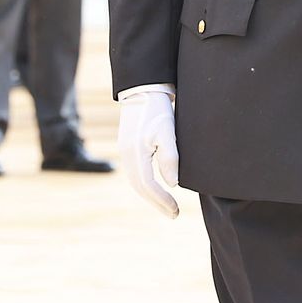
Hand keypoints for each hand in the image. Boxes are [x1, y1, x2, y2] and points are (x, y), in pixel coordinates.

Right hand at [118, 89, 179, 218]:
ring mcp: (125, 151)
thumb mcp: (168, 131)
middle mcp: (127, 155)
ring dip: (151, 196)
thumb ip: (170, 158)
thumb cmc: (157, 109)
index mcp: (135, 153)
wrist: (143, 89)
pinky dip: (146, 185)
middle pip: (140, 188)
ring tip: (167, 205)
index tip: (176, 211)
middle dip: (156, 203)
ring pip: (136, 181)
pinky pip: (136, 173)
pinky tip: (157, 187)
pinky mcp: (128, 146)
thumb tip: (172, 184)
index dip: (162, 201)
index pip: (148, 185)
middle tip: (173, 214)